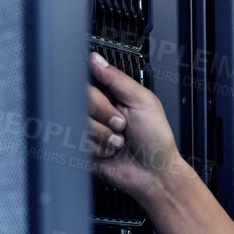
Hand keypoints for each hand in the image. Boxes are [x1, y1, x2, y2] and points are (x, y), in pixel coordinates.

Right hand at [87, 52, 182, 203]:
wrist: (154, 174)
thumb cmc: (156, 139)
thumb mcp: (142, 100)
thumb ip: (117, 78)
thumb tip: (95, 59)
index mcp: (111, 94)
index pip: (88, 80)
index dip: (98, 92)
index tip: (111, 100)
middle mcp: (97, 110)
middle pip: (80, 99)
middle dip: (104, 114)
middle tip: (121, 124)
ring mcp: (90, 129)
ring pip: (77, 121)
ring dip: (103, 134)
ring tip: (118, 141)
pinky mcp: (84, 149)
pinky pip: (78, 141)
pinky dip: (98, 148)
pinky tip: (110, 151)